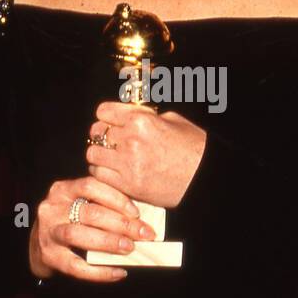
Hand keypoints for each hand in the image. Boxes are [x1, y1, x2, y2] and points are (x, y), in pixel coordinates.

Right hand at [29, 174, 155, 281]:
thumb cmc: (68, 222)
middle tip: (143, 234)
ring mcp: (48, 233)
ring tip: (130, 248)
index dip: (116, 198)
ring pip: (78, 235)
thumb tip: (140, 217)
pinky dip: (100, 271)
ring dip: (108, 242)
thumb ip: (102, 204)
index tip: (136, 212)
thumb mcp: (78, 205)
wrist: (38, 246)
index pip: (90, 185)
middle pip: (89, 213)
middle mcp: (52, 208)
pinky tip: (119, 272)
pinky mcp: (49, 256)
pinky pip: (76, 266)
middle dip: (121, 224)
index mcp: (62, 190)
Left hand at [84, 101, 207, 208]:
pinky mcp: (128, 185)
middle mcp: (130, 140)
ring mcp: (127, 164)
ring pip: (93, 155)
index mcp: (141, 120)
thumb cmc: (193, 147)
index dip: (106, 117)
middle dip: (102, 136)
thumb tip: (130, 114)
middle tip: (110, 141)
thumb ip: (146, 116)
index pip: (103, 112)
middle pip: (96, 133)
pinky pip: (100, 175)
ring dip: (100, 155)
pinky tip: (114, 172)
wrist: (204, 177)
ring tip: (111, 158)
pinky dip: (103, 173)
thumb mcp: (172, 120)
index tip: (110, 122)